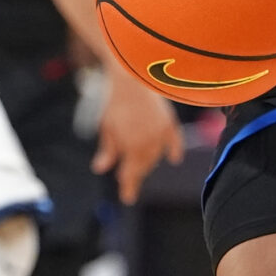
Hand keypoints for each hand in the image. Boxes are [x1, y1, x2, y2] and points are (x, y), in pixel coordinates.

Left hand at [92, 71, 185, 203]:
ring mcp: (161, 134)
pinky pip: (174, 141)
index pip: (131, 174)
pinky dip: (174, 150)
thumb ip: (107, 149)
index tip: (128, 199)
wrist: (133, 76)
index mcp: (132, 148)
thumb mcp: (107, 127)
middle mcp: (149, 144)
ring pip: (156, 156)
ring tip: (141, 165)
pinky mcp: (169, 122)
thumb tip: (101, 169)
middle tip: (128, 180)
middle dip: (136, 173)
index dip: (129, 187)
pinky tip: (174, 159)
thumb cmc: (115, 102)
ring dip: (148, 162)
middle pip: (144, 166)